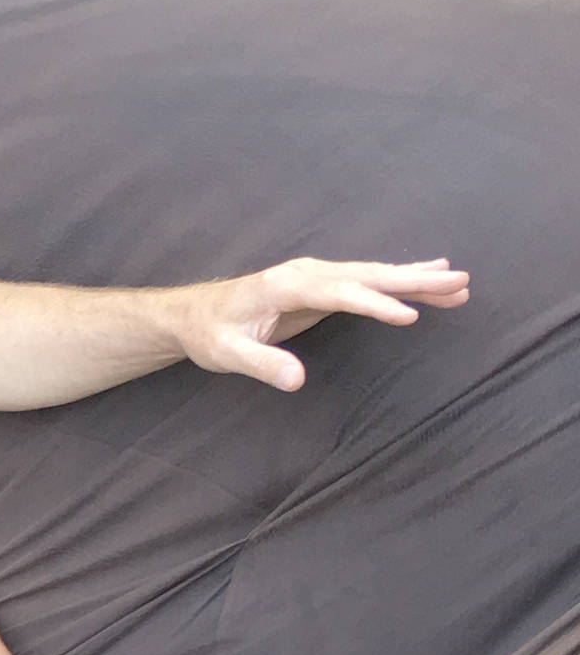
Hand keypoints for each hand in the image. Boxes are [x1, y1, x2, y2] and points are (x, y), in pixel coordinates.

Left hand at [176, 257, 469, 392]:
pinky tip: (427, 275)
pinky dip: (399, 281)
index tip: (411, 316)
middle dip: (414, 280)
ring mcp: (315, 276)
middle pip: (367, 275)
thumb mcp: (227, 355)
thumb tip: (297, 382)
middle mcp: (306, 273)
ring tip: (460, 284)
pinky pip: (367, 281)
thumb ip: (261, 365)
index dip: (375, 304)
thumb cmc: (209, 334)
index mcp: (284, 286)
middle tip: (459, 283)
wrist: (193, 315)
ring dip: (416, 278)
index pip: (339, 293)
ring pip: (373, 275)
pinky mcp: (321, 285)